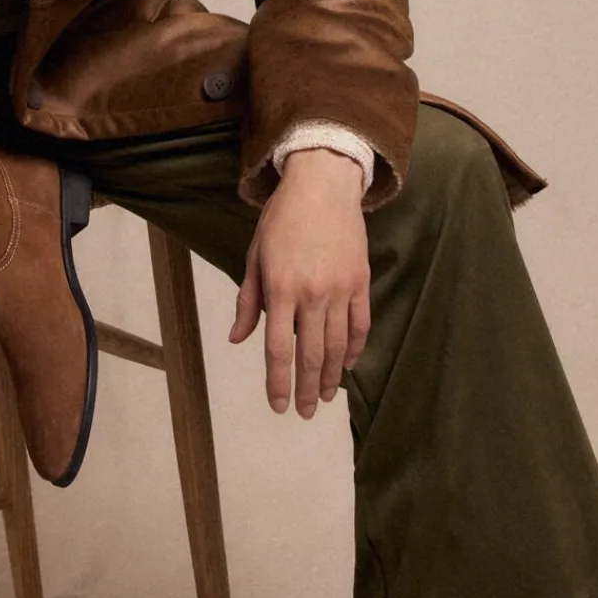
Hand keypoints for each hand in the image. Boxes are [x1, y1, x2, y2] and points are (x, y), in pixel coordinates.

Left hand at [228, 149, 370, 417]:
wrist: (322, 185)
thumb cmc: (282, 219)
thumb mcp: (255, 256)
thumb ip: (249, 301)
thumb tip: (238, 338)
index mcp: (280, 288)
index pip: (278, 349)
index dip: (278, 382)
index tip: (279, 406)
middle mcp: (312, 293)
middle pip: (311, 355)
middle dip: (307, 389)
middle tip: (304, 412)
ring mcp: (340, 288)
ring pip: (337, 345)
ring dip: (331, 376)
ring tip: (324, 396)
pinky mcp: (360, 281)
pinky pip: (360, 325)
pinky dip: (354, 349)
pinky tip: (347, 365)